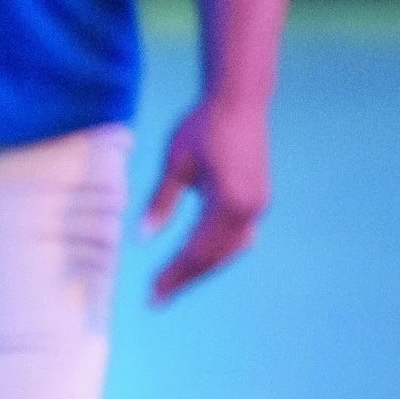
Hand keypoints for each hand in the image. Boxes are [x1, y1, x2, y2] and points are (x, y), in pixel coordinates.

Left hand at [141, 93, 271, 304]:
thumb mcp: (175, 162)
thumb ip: (161, 202)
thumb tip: (141, 238)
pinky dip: (216, 252)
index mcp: (228, 202)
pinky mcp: (258, 199)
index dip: (173, 274)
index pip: (196, 250)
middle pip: (213, 257)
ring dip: (201, 268)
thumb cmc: (203, 126)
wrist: (240, 100)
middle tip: (156, 298)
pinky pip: (236, 237)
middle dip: (185, 278)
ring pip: (227, 251)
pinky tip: (198, 260)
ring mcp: (258, 205)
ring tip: (172, 283)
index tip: (152, 294)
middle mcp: (249, 209)